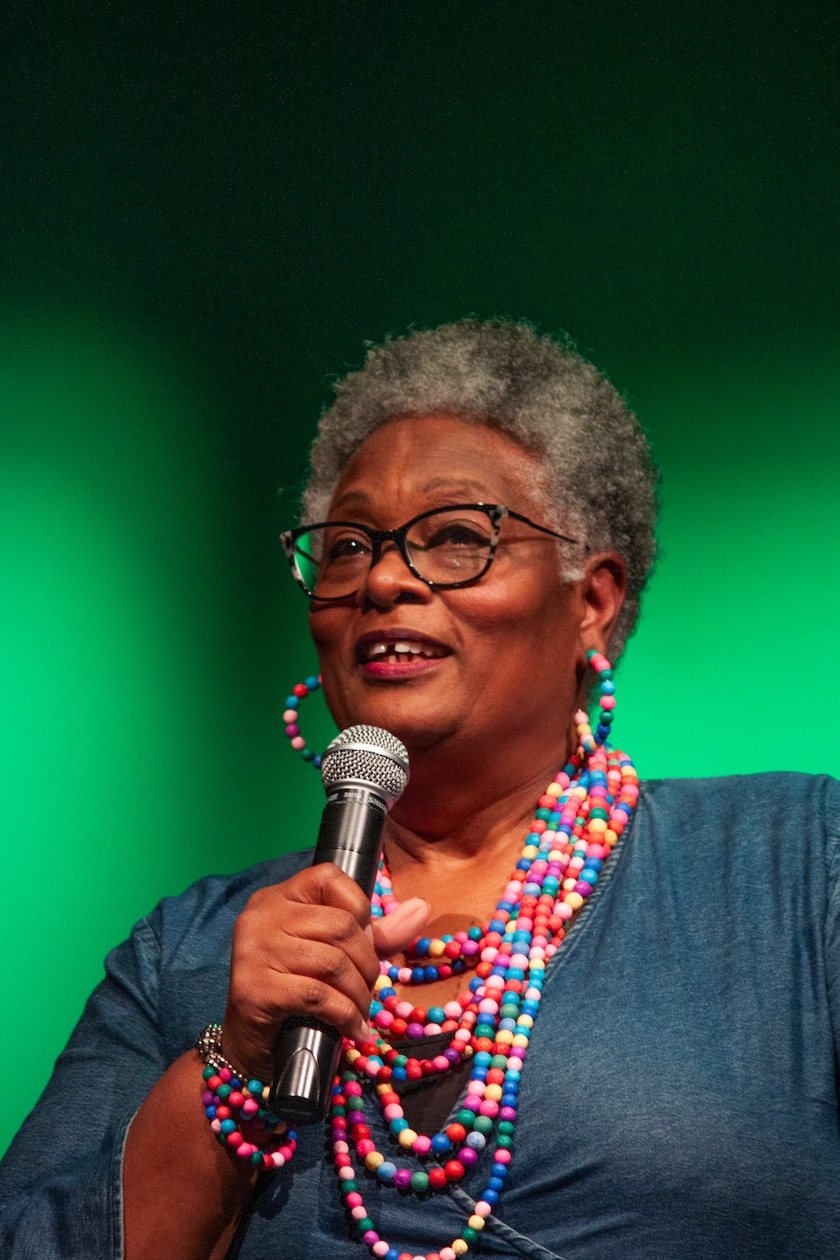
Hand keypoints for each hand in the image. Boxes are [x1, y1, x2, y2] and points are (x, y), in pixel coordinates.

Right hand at [221, 864, 428, 1082]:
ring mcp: (253, 951)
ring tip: (361, 1013)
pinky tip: (353, 1030)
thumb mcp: (334, 954)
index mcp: (277, 897)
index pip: (329, 877)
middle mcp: (261, 916)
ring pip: (333, 962)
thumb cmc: (294, 993)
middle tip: (367, 990)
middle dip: (367, 963)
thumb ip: (376, 933)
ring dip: (359, 994)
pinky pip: (318, 995)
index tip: (364, 944)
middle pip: (340, 925)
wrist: (249, 1046)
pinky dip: (346, 1016)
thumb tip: (422, 907)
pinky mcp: (253, 989)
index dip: (359, 910)